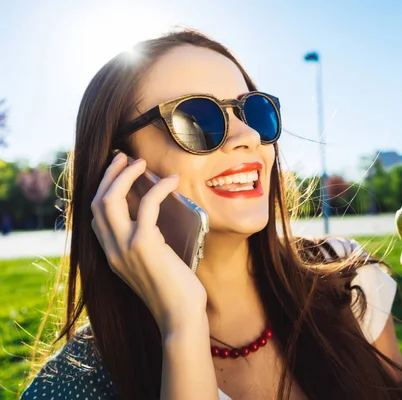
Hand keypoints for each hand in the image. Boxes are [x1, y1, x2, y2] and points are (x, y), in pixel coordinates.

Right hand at [91, 152, 206, 335]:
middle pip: (96, 202)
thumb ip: (147, 245)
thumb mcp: (153, 266)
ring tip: (142, 162)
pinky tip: (172, 180)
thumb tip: (159, 219)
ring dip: (125, 174)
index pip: (95, 217)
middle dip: (108, 175)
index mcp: (111, 256)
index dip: (103, 190)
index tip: (117, 173)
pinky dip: (159, 187)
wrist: (180, 317)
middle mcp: (111, 250)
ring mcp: (124, 247)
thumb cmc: (175, 292)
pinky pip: (146, 204)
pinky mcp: (144, 244)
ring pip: (110, 199)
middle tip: (124, 157)